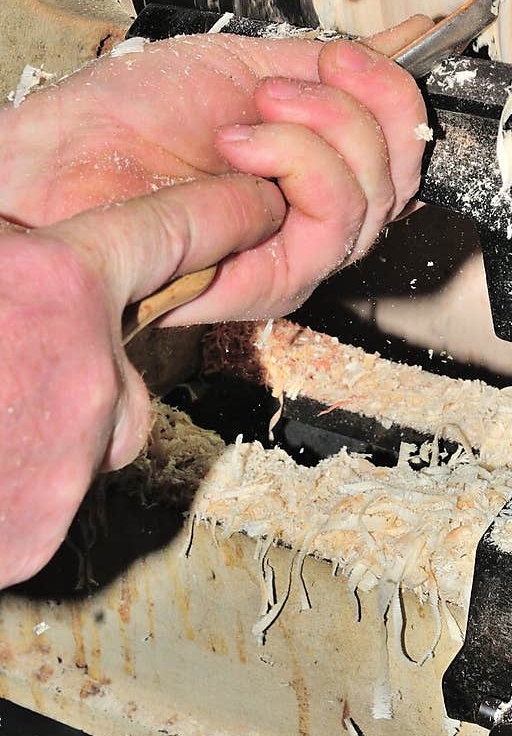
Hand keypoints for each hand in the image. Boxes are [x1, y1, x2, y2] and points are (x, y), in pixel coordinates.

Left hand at [0, 17, 430, 322]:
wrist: (59, 154)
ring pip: (372, 199)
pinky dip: (296, 163)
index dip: (392, 94)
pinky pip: (331, 226)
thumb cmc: (127, 116)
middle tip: (279, 87)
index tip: (345, 58)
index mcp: (316, 167)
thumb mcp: (246, 65)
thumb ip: (326, 66)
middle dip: (354, 109)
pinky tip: (240, 142)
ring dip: (320, 134)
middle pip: (400, 173)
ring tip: (250, 115)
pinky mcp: (270, 284)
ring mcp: (296, 254)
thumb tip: (403, 43)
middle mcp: (315, 218)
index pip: (404, 145)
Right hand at [0, 175, 284, 588]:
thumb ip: (11, 233)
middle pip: (119, 354)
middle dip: (74, 351)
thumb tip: (28, 227)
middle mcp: (84, 377)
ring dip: (41, 420)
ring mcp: (63, 463)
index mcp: (54, 285)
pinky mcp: (35, 535)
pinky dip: (14, 479)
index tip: (262, 200)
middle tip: (1, 353)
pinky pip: (46, 491)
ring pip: (87, 431)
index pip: (173, 231)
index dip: (221, 211)